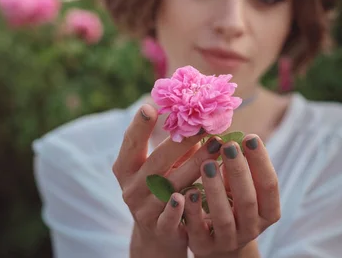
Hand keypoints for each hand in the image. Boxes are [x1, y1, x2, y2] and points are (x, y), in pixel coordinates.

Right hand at [112, 104, 223, 256]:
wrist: (159, 233)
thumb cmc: (162, 187)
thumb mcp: (161, 167)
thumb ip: (174, 145)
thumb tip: (198, 116)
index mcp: (126, 168)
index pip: (131, 143)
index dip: (139, 126)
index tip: (150, 107)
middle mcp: (131, 188)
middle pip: (157, 162)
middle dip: (181, 144)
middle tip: (205, 129)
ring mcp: (143, 210)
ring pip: (169, 187)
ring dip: (193, 168)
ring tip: (215, 152)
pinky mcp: (158, 229)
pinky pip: (168, 218)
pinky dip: (177, 208)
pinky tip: (188, 196)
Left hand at [183, 135, 280, 256]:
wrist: (217, 240)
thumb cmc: (231, 201)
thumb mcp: (241, 186)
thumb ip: (242, 166)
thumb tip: (235, 133)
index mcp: (268, 212)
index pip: (269, 186)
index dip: (261, 162)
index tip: (250, 137)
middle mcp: (252, 229)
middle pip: (248, 201)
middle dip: (239, 172)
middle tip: (228, 145)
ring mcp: (228, 240)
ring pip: (224, 217)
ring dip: (215, 190)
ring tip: (206, 164)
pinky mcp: (205, 247)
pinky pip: (198, 230)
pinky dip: (194, 211)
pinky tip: (188, 191)